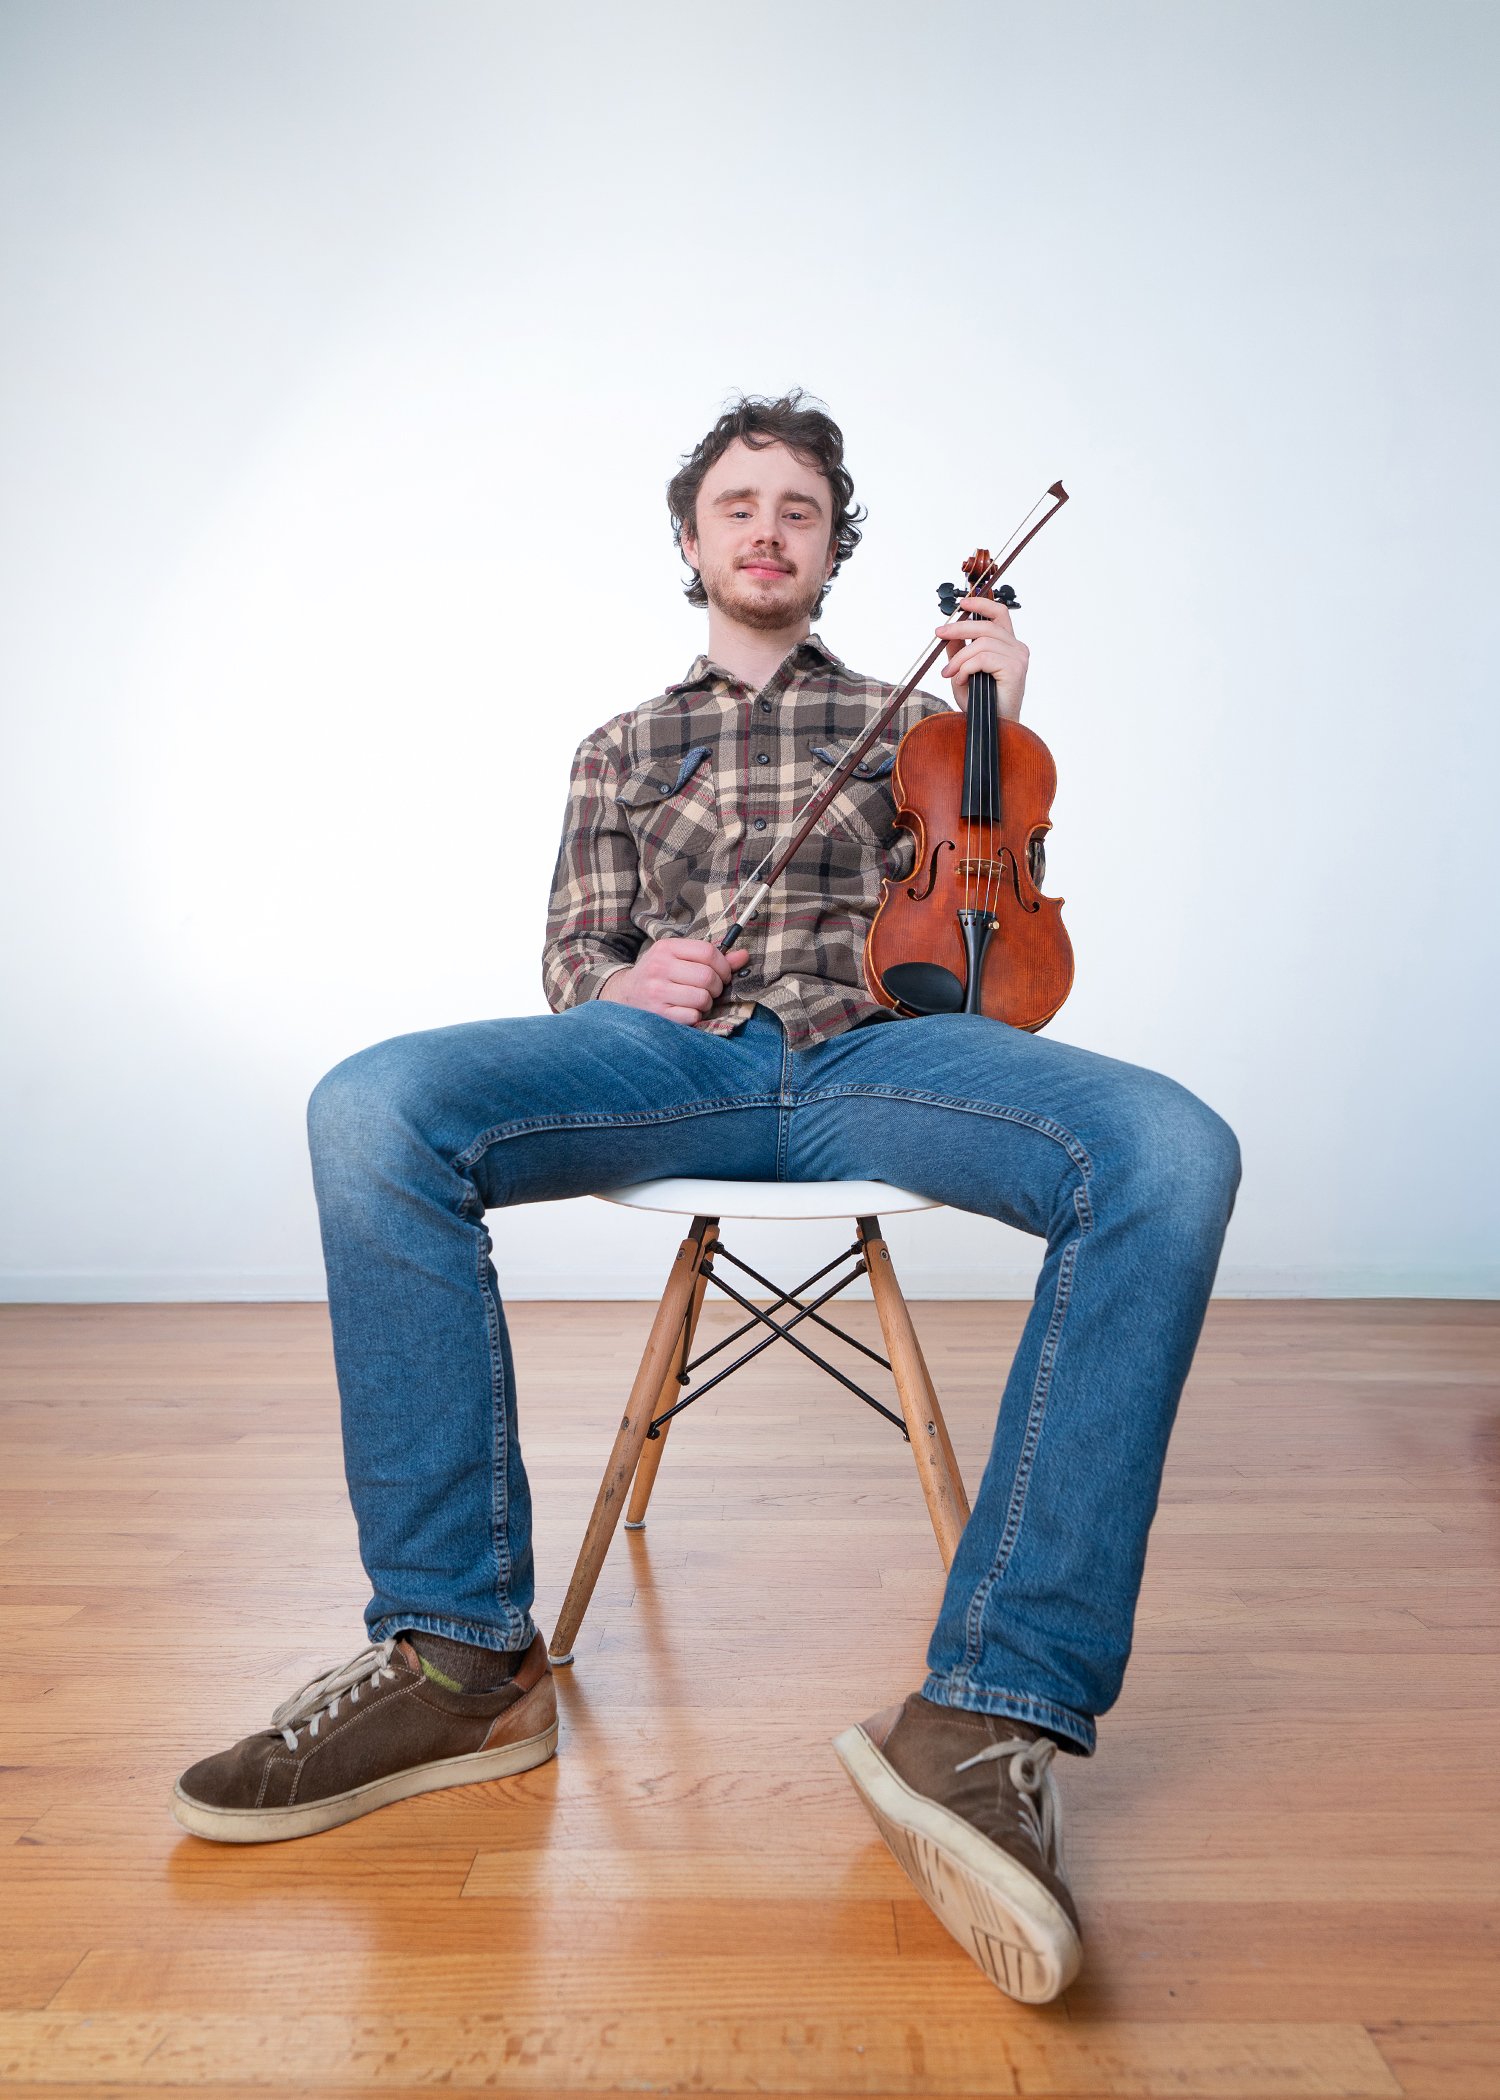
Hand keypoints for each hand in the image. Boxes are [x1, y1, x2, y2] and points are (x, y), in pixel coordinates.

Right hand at [598, 937, 750, 1025]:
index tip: (723, 975)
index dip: (724, 966)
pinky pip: (692, 1016)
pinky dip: (695, 1016)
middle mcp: (659, 967)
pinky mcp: (657, 1013)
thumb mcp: (679, 959)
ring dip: (706, 1003)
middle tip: (711, 990)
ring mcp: (656, 991)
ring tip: (697, 1001)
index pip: (708, 952)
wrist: (624, 994)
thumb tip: (744, 956)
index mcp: (667, 948)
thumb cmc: (658, 975)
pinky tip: (686, 1011)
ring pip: (702, 998)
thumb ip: (712, 958)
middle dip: (716, 987)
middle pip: (708, 977)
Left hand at [935, 593, 1028, 719]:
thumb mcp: (964, 672)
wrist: (993, 728)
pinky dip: (966, 668)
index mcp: (1008, 645)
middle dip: (958, 628)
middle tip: (939, 634)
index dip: (981, 603)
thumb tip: (947, 633)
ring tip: (949, 674)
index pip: (999, 614)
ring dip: (959, 659)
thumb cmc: (982, 703)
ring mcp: (1018, 658)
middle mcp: (1017, 648)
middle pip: (986, 625)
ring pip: (981, 643)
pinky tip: (961, 680)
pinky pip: (983, 658)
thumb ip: (959, 652)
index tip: (962, 603)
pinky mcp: (1015, 669)